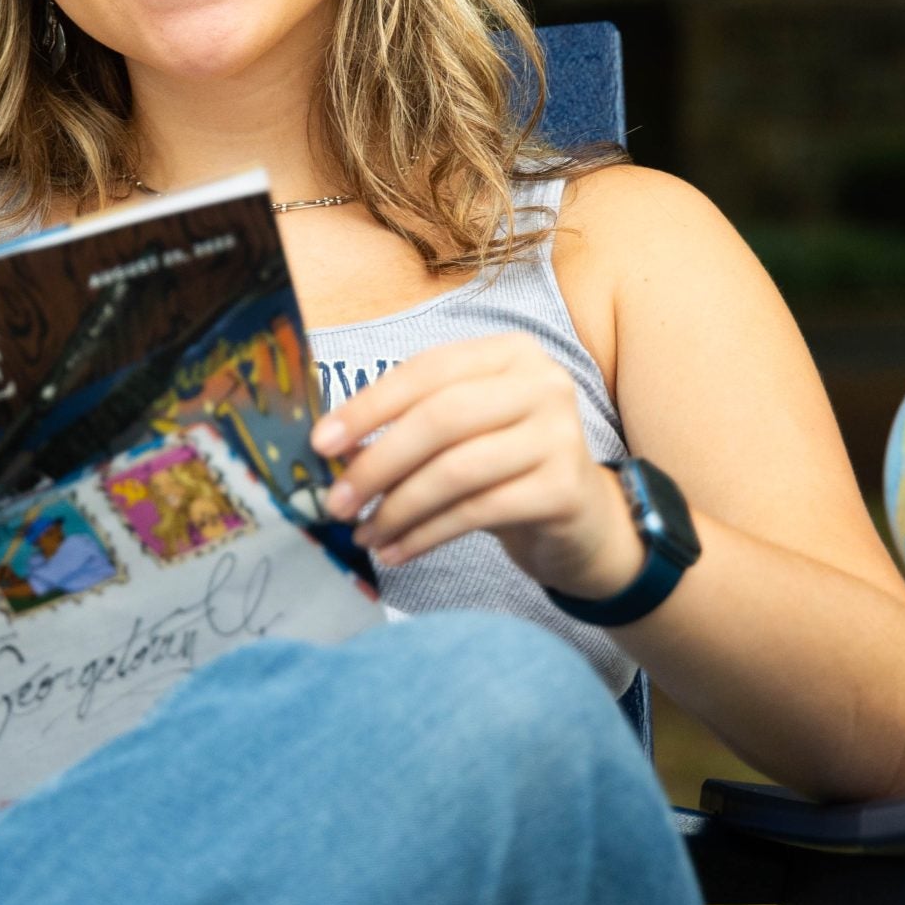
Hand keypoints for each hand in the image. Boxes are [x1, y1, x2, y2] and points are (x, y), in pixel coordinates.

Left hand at [309, 332, 641, 600]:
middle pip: (439, 419)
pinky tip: (397, 551)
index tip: (322, 443)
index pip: (427, 371)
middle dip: (377, 463)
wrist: (582, 518)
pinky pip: (476, 512)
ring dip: (397, 508)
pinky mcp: (564, 489)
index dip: (369, 406)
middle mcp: (542, 384)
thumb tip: (332, 449)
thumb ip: (410, 425)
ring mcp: (560, 435)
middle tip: (336, 502)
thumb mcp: (464, 432)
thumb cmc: (507, 467)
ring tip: (364, 534)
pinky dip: (425, 535)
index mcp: (510, 353)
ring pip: (456, 470)